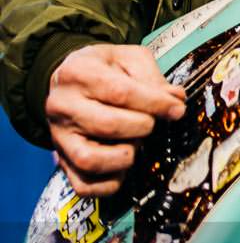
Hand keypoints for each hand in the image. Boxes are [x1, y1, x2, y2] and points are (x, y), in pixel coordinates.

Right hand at [46, 44, 185, 196]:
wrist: (68, 79)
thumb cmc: (105, 67)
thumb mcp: (129, 58)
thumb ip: (152, 77)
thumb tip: (175, 99)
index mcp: (79, 72)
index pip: (121, 92)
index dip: (155, 104)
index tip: (177, 109)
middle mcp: (62, 105)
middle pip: (108, 125)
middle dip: (143, 126)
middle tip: (153, 122)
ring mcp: (58, 136)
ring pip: (90, 159)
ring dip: (125, 156)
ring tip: (137, 143)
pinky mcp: (60, 159)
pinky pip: (82, 184)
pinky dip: (109, 183)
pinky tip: (124, 166)